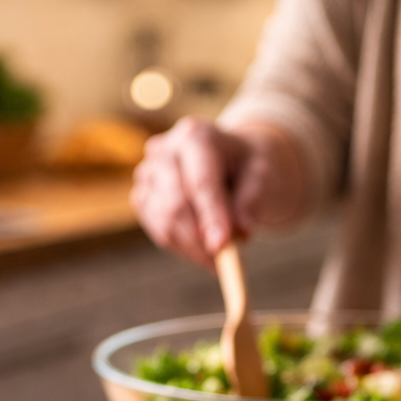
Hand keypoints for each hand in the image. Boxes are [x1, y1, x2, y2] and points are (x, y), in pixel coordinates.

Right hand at [130, 117, 303, 267]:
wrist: (222, 155)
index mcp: (196, 136)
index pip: (201, 182)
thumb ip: (251, 200)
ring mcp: (147, 173)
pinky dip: (180, 247)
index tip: (222, 247)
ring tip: (218, 258)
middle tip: (222, 264)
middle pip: (175, 202)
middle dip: (198, 240)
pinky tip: (200, 248)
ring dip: (191, 248)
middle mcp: (165, 151)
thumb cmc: (243, 165)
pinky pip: (157, 230)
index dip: (211, 216)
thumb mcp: (259, 173)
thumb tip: (241, 232)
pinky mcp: (141, 195)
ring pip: (164, 221)